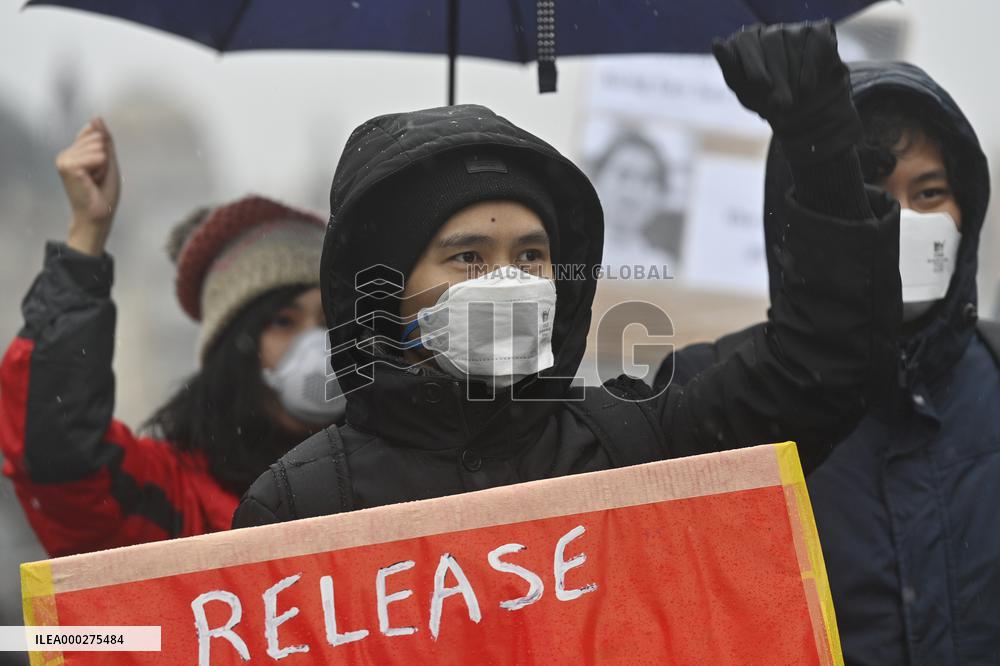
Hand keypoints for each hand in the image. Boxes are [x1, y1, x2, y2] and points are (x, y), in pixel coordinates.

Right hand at [57, 118, 120, 255]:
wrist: (98, 214)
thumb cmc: (103, 192)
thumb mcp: (109, 160)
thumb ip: (104, 138)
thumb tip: (97, 117)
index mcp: (73, 151)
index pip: (94, 131)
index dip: (105, 151)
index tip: (100, 169)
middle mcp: (65, 153)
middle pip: (98, 138)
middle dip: (105, 159)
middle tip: (97, 177)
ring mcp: (64, 159)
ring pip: (98, 147)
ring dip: (104, 166)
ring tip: (95, 180)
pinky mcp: (68, 166)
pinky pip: (97, 157)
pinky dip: (101, 169)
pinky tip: (92, 181)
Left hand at [713, 21, 860, 163]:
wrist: (805, 113)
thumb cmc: (768, 101)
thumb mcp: (747, 94)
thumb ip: (732, 71)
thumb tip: (717, 41)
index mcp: (745, 43)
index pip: (743, 40)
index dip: (752, 62)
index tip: (760, 85)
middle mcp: (769, 31)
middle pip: (771, 41)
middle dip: (777, 77)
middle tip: (780, 104)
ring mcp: (794, 29)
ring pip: (793, 42)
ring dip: (793, 78)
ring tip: (791, 102)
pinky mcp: (819, 32)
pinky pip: (815, 46)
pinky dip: (810, 72)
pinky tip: (806, 90)